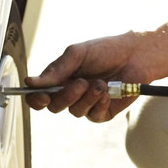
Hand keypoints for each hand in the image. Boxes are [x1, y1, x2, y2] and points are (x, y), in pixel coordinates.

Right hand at [25, 32, 146, 122]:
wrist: (137, 55)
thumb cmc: (107, 51)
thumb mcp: (78, 54)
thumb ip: (56, 69)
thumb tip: (31, 82)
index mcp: (60, 80)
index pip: (39, 96)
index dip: (36, 99)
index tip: (42, 95)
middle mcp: (71, 94)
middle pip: (54, 106)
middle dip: (66, 96)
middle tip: (82, 82)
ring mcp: (87, 103)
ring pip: (75, 111)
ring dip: (87, 97)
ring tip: (101, 83)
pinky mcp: (104, 111)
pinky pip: (94, 116)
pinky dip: (100, 105)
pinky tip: (108, 94)